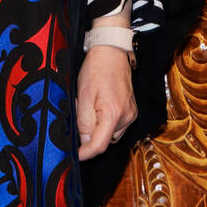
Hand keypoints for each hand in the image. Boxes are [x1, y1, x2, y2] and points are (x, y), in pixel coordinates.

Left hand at [75, 40, 136, 158]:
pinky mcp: (132, 111)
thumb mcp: (83, 94)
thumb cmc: (97, 68)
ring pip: (110, 134)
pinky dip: (106, 121)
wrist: (112, 51)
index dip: (85, 153)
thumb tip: (84, 141)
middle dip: (90, 134)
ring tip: (90, 106)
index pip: (99, 145)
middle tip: (80, 114)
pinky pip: (116, 125)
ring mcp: (131, 114)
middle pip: (105, 140)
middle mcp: (126, 117)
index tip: (75, 155)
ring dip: (98, 127)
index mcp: (113, 114)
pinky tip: (99, 105)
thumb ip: (84, 121)